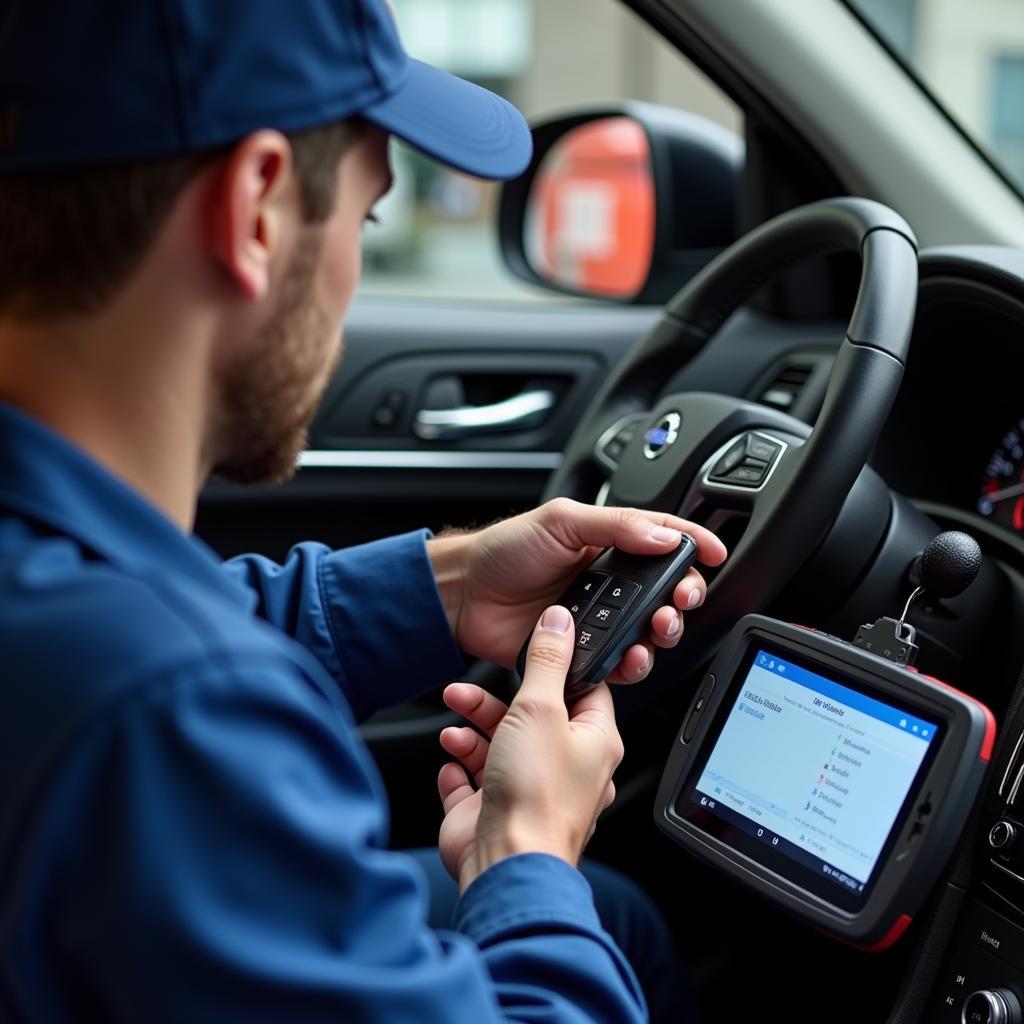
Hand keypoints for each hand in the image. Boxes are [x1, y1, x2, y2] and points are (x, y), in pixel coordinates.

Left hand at [428, 498, 726, 682]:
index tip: (715, 553)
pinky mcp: (580, 652)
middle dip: (684, 598)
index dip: (694, 544)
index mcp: (607, 545)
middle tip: (682, 600)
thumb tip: (664, 535)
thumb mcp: (561, 520)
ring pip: (648, 632)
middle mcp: (609, 583)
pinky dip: (630, 664)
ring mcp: (596, 619)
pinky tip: (628, 657)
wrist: (464, 595)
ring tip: (656, 630)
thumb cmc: (504, 551)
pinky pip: (617, 663)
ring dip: (662, 634)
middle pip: (666, 593)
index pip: (663, 540)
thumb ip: (616, 526)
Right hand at [438, 605, 621, 890]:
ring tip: (452, 727)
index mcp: (593, 743)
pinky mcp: (494, 813)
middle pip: (529, 719)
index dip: (556, 670)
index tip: (530, 652)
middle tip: (465, 690)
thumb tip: (561, 622)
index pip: (583, 692)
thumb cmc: (535, 795)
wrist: (505, 863)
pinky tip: (451, 763)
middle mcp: (566, 769)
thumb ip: (547, 661)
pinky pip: (472, 783)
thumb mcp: (541, 708)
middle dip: (491, 702)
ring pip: (497, 747)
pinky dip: (458, 770)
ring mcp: (528, 793)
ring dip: (469, 732)